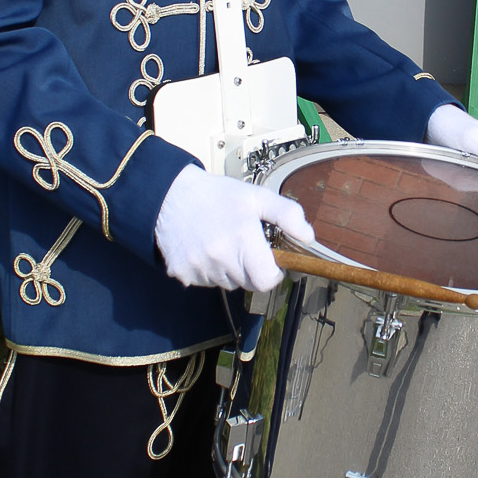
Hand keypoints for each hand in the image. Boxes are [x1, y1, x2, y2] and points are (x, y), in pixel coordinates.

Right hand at [155, 165, 315, 290]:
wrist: (169, 195)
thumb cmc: (215, 195)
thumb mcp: (256, 196)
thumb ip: (287, 214)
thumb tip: (308, 235)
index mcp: (242, 240)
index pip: (266, 281)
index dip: (271, 274)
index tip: (268, 262)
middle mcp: (220, 258)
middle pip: (247, 283)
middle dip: (251, 269)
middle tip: (242, 244)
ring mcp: (200, 268)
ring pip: (226, 283)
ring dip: (229, 269)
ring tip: (220, 242)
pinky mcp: (182, 274)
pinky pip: (204, 282)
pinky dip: (207, 270)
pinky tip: (203, 248)